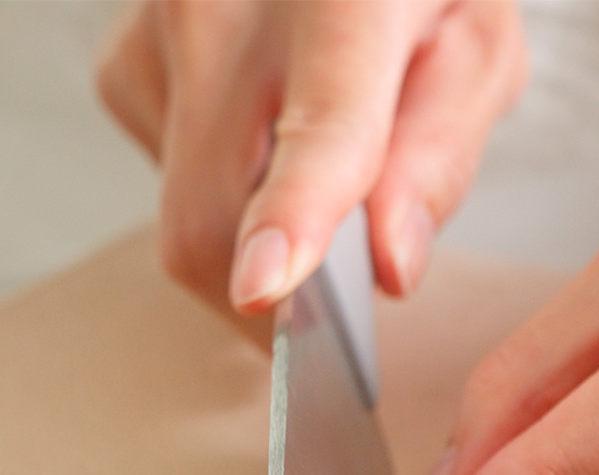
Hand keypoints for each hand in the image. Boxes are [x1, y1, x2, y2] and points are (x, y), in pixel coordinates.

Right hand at [97, 0, 526, 340]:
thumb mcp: (474, 50)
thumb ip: (440, 158)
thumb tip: (391, 269)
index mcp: (343, 0)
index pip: (318, 126)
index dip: (290, 215)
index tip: (263, 288)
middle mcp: (225, 11)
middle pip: (216, 219)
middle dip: (271, 310)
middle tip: (330, 318)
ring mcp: (155, 38)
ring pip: (188, 224)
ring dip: (252, 249)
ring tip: (306, 178)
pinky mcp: (124, 70)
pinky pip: (170, 194)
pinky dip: (225, 206)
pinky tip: (259, 146)